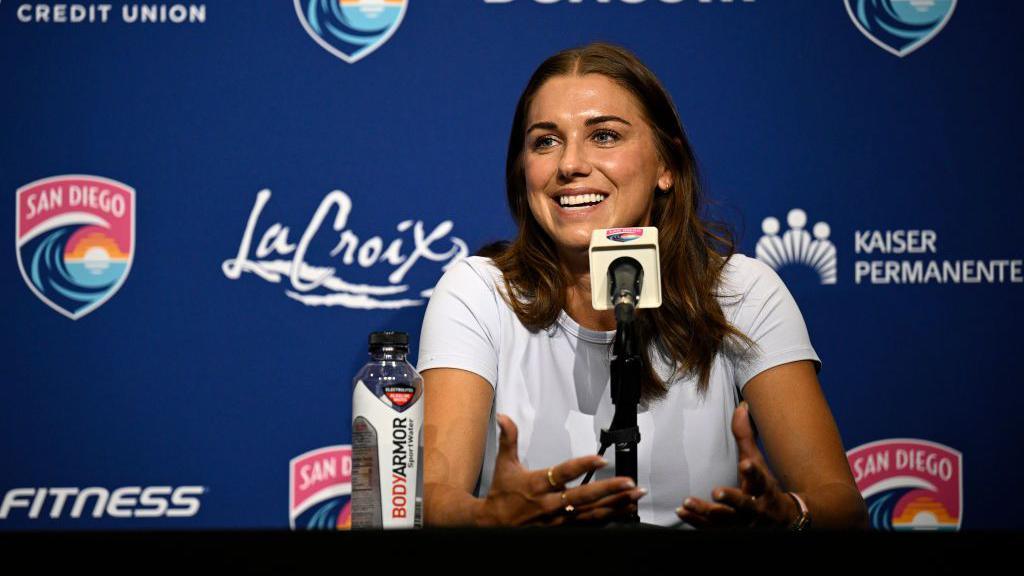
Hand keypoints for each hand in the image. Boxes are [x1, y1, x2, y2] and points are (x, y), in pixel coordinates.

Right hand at [475, 414, 646, 526]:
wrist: (492, 525)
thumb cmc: (501, 495)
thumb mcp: (503, 465)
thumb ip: (508, 439)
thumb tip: (504, 417)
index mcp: (537, 484)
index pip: (562, 474)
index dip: (582, 466)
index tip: (600, 459)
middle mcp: (550, 503)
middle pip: (583, 496)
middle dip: (608, 489)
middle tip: (627, 482)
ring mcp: (558, 518)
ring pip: (591, 512)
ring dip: (614, 504)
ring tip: (633, 495)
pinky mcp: (563, 527)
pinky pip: (589, 522)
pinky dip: (609, 516)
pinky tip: (623, 510)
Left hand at [675, 402, 799, 529]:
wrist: (781, 522)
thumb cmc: (764, 489)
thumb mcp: (758, 463)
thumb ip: (746, 438)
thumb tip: (741, 407)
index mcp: (763, 488)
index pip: (760, 478)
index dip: (753, 472)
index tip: (746, 464)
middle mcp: (755, 508)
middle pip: (744, 504)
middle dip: (731, 498)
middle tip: (717, 491)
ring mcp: (743, 523)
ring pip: (725, 519)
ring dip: (705, 511)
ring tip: (688, 501)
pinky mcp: (730, 531)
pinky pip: (711, 529)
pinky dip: (695, 520)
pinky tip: (682, 511)